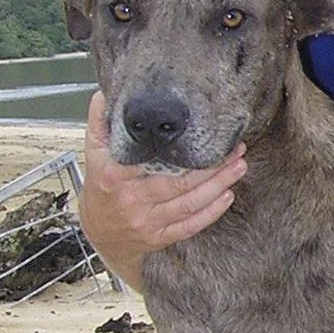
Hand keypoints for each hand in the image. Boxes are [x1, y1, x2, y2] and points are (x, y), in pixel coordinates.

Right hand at [79, 91, 246, 289]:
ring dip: (219, 185)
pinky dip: (211, 212)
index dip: (178, 148)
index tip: (202, 132)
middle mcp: (131, 200)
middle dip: (212, 167)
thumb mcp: (93, 153)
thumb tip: (103, 95)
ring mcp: (146, 221)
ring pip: (189, 204)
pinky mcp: (159, 237)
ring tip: (239, 166)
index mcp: (114, 176)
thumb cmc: (101, 185)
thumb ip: (100, 123)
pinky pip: (190, 225)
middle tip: (236, 150)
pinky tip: (227, 196)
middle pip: (179, 183)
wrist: (99, 232)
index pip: (150, 159)